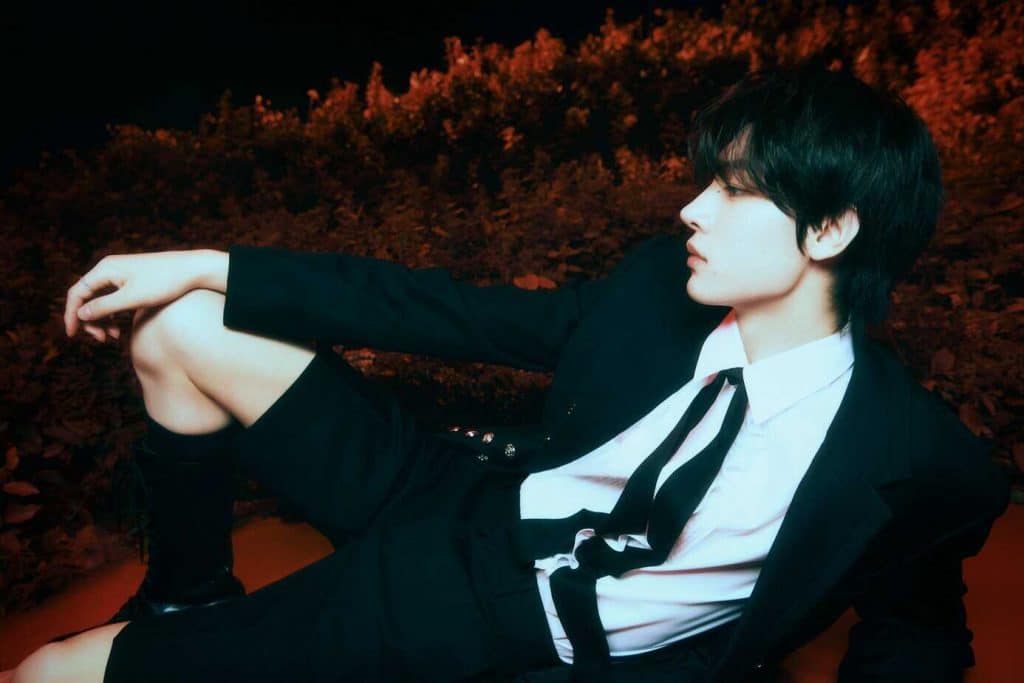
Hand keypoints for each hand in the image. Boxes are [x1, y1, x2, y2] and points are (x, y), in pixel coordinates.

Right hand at [64, 250, 204, 341]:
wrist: (192, 270)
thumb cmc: (164, 282)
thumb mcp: (132, 298)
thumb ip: (105, 307)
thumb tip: (81, 314)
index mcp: (105, 269)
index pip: (77, 293)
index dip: (71, 315)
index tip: (72, 335)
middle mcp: (110, 269)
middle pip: (88, 298)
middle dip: (91, 321)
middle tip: (102, 340)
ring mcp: (121, 274)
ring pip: (101, 300)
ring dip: (104, 320)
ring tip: (115, 337)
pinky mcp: (133, 281)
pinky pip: (114, 299)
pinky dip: (115, 315)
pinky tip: (122, 330)